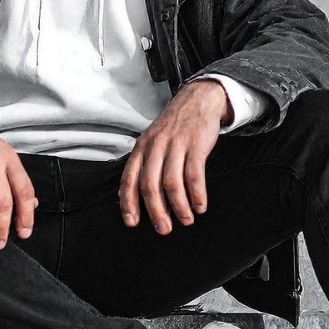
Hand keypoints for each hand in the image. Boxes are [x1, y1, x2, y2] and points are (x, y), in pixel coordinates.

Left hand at [119, 80, 230, 235]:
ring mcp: (176, 144)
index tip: (132, 222)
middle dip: (156, 211)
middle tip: (163, 228)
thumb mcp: (152, 141)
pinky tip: (200, 205)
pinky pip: (194, 174)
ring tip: (185, 220)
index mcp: (142, 147)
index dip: (128, 203)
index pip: (129, 178)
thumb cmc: (174, 126)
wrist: (198, 100)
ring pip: (172, 182)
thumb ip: (144, 165)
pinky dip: (197, 194)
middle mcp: (155, 146)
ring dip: (179, 206)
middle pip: (150, 184)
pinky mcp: (196, 144)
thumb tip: (135, 198)